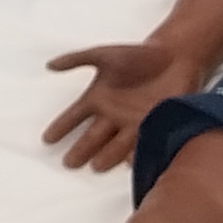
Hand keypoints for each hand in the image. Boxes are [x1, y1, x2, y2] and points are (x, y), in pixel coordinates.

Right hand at [40, 40, 204, 171]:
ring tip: (95, 167)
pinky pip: (142, 143)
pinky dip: (137, 153)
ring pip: (115, 144)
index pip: (74, 117)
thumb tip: (49, 65)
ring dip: (106, 156)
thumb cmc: (139, 55)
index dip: (61, 127)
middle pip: (92, 136)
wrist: (175, 56)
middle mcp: (113, 114)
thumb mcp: (104, 54)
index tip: (47, 140)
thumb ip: (76, 60)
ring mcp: (133, 122)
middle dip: (81, 150)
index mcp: (98, 98)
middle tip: (68, 163)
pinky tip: (130, 163)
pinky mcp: (154, 125)